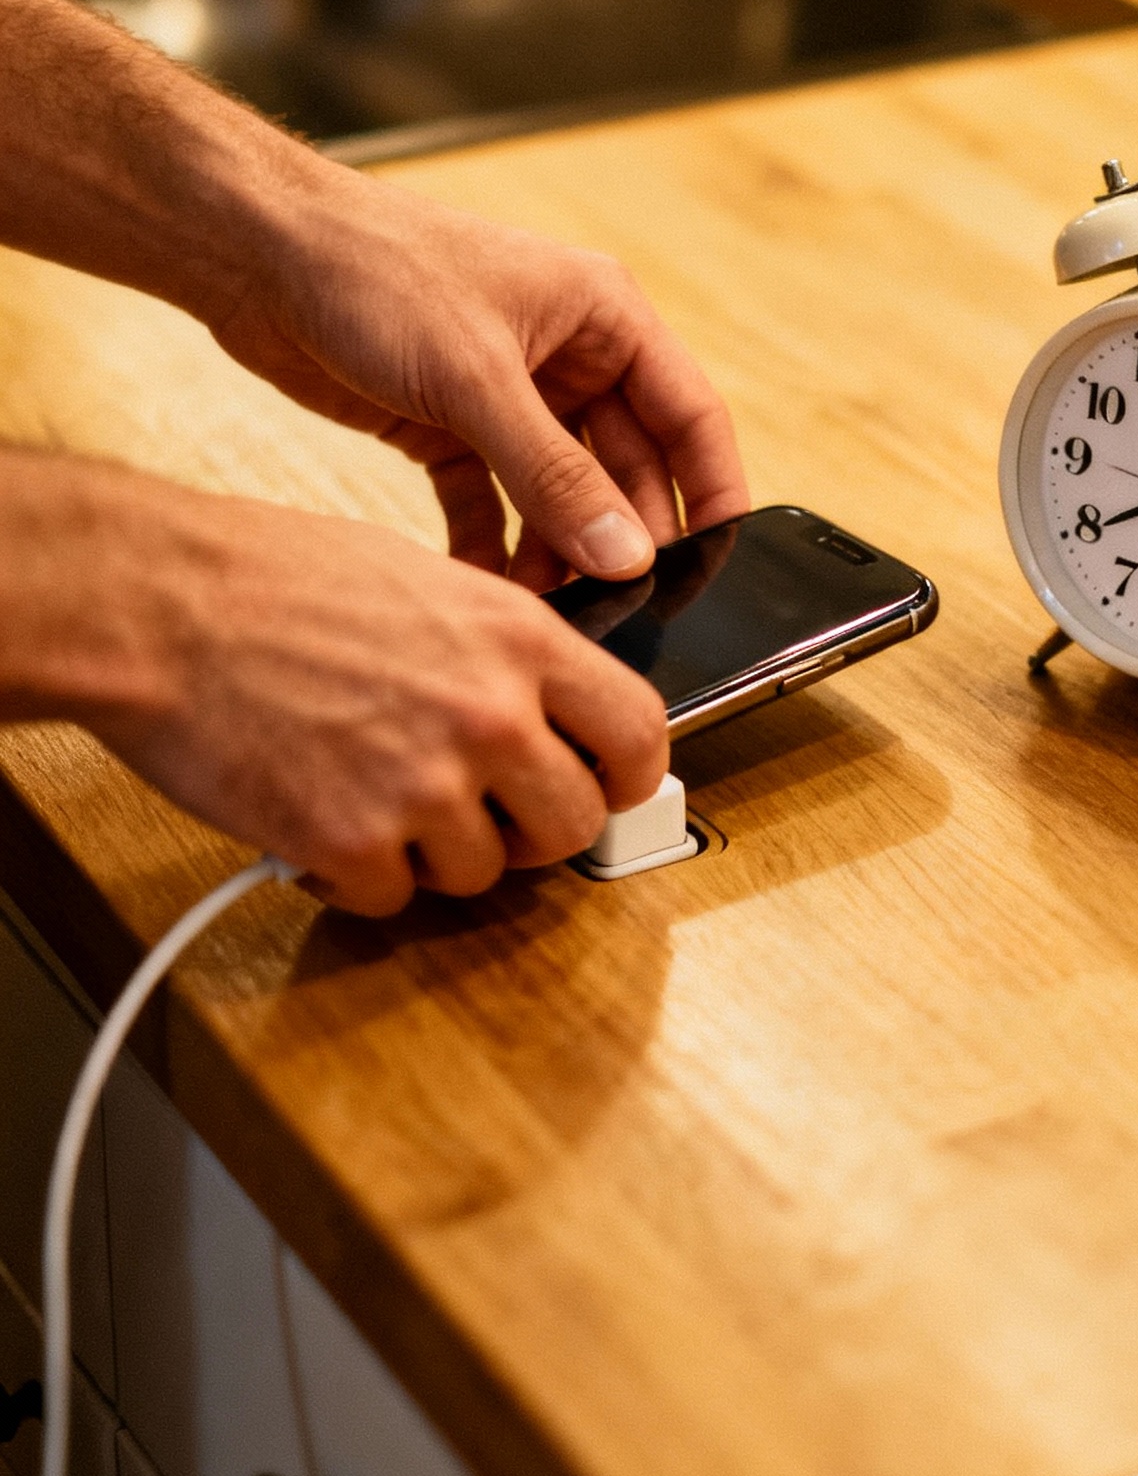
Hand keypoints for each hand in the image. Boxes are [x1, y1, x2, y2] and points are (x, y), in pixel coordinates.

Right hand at [57, 467, 669, 915]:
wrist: (159, 606)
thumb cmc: (269, 577)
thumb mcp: (424, 579)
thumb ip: (499, 649)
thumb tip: (546, 707)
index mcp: (518, 638)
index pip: (639, 733)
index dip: (629, 774)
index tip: (605, 785)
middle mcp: (490, 715)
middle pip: (573, 824)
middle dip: (531, 829)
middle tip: (480, 809)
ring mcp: (425, 786)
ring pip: (482, 873)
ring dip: (435, 852)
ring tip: (372, 790)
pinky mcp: (352, 845)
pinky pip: (391, 898)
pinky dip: (357, 874)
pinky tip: (320, 817)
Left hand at [211, 175, 748, 588]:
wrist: (256, 252)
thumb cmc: (373, 267)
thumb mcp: (476, 378)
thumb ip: (553, 474)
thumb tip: (624, 555)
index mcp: (603, 315)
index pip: (688, 414)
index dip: (713, 492)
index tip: (722, 568)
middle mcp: (565, 356)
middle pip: (626, 467)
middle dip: (621, 538)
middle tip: (615, 610)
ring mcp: (506, 395)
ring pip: (559, 494)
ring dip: (556, 553)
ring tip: (547, 613)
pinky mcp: (446, 427)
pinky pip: (491, 503)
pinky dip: (490, 547)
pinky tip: (482, 591)